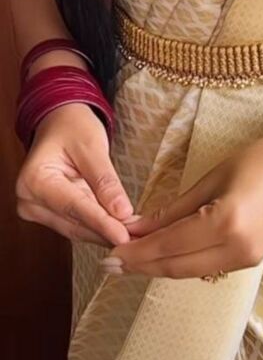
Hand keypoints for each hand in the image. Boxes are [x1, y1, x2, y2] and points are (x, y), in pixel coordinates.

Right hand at [15, 103, 137, 246]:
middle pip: (74, 222)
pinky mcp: (48, 214)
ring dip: (105, 232)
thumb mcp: (92, 145)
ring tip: (134, 236)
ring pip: (76, 228)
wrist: (59, 122)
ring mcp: (36, 210)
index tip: (124, 236)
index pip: (73, 207)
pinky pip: (76, 224)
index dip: (101, 223)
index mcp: (35, 180)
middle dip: (107, 231)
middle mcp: (29, 200)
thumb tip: (122, 212)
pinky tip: (120, 229)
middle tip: (138, 238)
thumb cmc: (72, 126)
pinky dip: (99, 226)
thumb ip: (105, 180)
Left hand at [105, 117, 262, 278]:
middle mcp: (236, 249)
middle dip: (141, 265)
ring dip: (158, 266)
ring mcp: (246, 258)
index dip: (137, 251)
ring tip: (129, 260)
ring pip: (189, 270)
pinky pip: (206, 266)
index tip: (109, 250)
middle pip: (176, 266)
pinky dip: (180, 263)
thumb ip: (174, 208)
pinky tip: (162, 255)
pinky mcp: (250, 259)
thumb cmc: (260, 158)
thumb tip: (136, 227)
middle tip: (110, 262)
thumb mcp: (212, 177)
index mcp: (226, 223)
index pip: (170, 245)